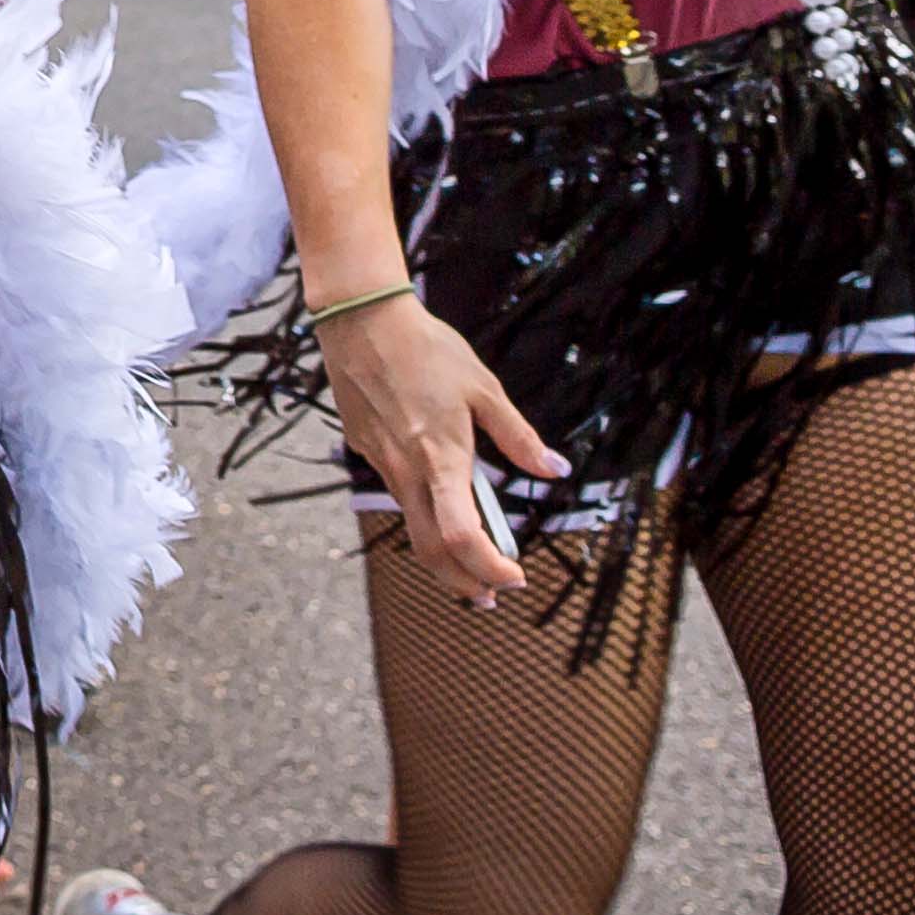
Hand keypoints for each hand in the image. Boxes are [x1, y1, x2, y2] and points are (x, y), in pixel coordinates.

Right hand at [314, 288, 565, 603]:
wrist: (361, 318)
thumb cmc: (427, 348)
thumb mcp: (484, 388)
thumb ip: (518, 437)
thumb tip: (554, 470)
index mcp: (442, 457)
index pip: (461, 536)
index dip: (489, 569)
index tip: (514, 577)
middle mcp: (406, 469)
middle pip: (430, 550)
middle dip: (463, 582)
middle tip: (491, 595)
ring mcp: (380, 460)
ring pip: (410, 523)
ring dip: (443, 551)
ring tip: (472, 554)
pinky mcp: (364, 446)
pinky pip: (395, 489)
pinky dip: (421, 511)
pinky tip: (437, 496)